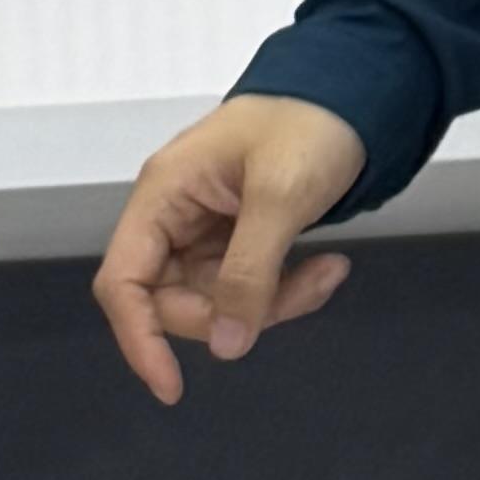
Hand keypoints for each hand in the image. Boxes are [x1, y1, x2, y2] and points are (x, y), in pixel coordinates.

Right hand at [94, 96, 366, 406]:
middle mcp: (174, 216)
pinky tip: (326, 267)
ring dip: (272, 303)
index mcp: (163, 195)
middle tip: (296, 294)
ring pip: (218, 301)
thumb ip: (249, 273)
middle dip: (233, 313)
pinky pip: (248, 288)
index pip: (123, 282)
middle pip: (172, 301)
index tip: (170, 386)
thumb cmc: (310, 122)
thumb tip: (225, 344)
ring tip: (327, 272)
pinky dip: (285, 290)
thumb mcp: (280, 196)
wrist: (356, 93)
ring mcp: (206, 230)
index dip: (138, 338)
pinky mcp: (239, 239)